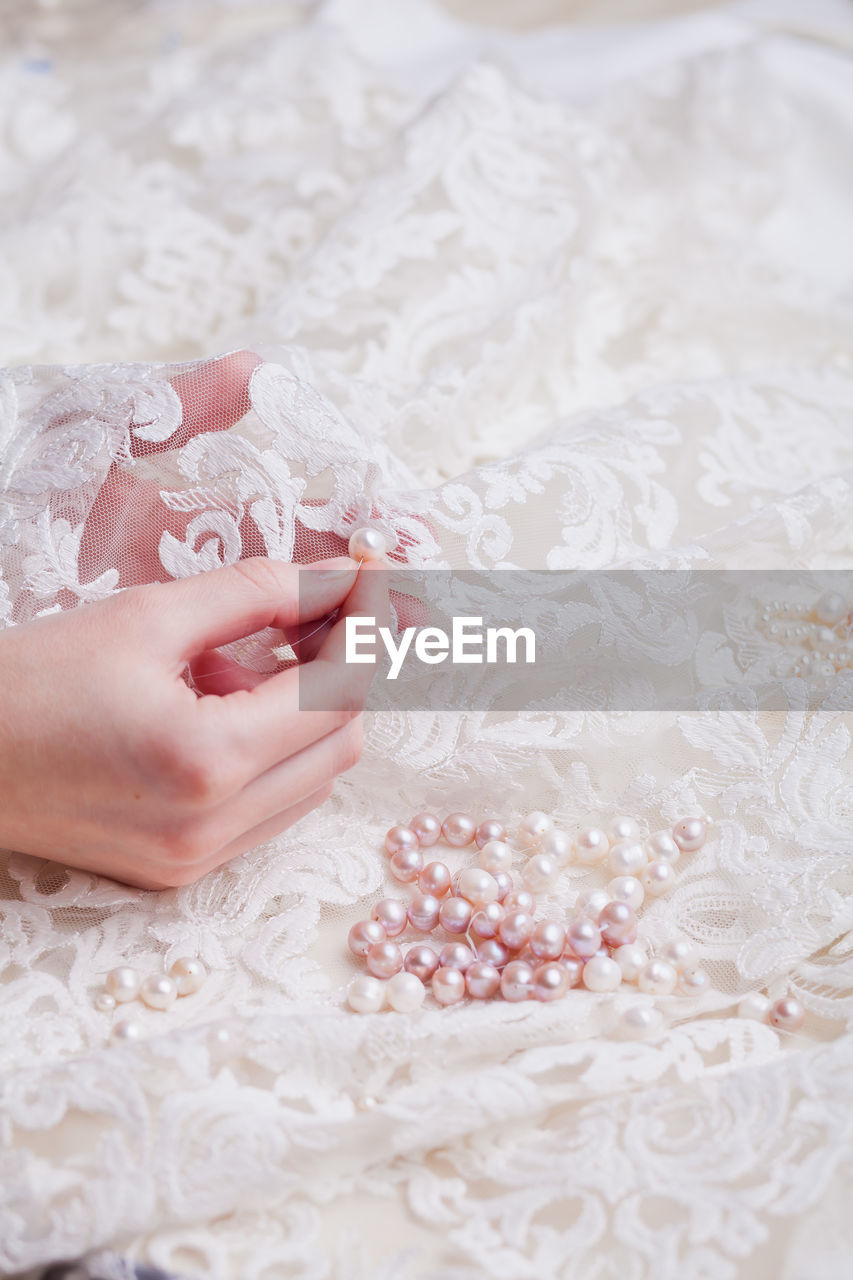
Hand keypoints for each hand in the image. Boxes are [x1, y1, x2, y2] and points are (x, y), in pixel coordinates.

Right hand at [0, 556, 386, 888]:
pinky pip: (272, 808)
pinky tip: (224, 707)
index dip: (367, 627)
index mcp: (205, 761)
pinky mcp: (182, 871)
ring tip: (245, 660)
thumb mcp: (145, 617)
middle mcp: (212, 827)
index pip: (336, 692)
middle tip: (323, 608)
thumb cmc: (30, 682)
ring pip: (313, 779)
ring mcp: (198, 859)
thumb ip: (254, 594)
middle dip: (346, 668)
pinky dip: (275, 752)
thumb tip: (335, 580)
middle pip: (340, 741)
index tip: (369, 577)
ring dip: (310, 712)